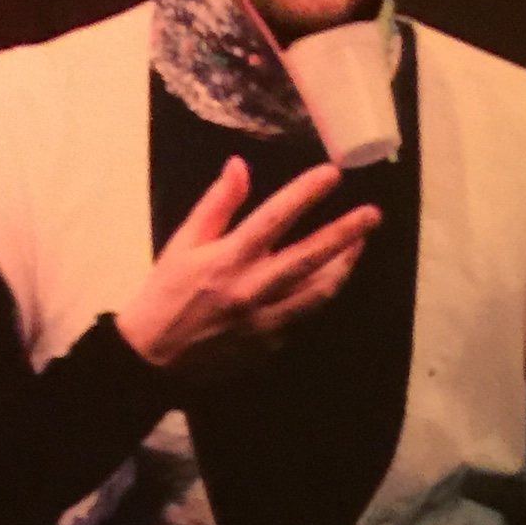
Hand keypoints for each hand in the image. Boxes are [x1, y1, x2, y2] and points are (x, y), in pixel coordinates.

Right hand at [115, 156, 378, 373]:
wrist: (153, 359)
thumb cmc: (165, 293)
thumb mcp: (183, 243)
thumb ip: (217, 204)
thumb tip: (240, 165)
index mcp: (227, 259)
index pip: (275, 218)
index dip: (306, 193)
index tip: (332, 174)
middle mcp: (251, 289)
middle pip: (310, 258)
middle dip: (345, 234)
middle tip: (372, 215)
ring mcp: (264, 321)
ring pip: (318, 293)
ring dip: (343, 268)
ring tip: (358, 246)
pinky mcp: (269, 344)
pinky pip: (300, 316)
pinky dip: (315, 296)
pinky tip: (324, 281)